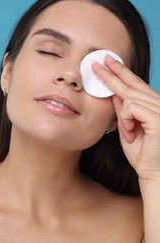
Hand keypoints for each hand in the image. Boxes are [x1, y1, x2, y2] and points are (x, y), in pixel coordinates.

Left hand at [92, 55, 159, 181]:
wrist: (153, 172)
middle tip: (98, 61)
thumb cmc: (141, 152)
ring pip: (130, 97)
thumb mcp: (126, 128)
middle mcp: (159, 104)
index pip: (135, 85)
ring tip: (129, 132)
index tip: (108, 62)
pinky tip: (132, 132)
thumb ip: (123, 111)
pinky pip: (132, 107)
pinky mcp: (159, 118)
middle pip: (132, 85)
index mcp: (152, 106)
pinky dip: (127, 120)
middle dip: (113, 73)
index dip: (121, 72)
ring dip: (123, 116)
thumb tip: (114, 94)